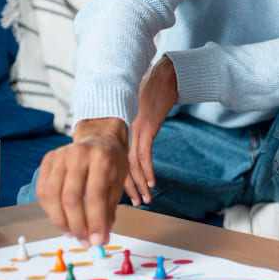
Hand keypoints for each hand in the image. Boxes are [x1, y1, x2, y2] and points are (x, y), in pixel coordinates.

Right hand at [35, 117, 128, 246]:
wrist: (99, 138)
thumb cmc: (111, 162)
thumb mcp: (119, 181)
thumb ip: (109, 210)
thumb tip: (100, 239)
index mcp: (102, 158)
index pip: (95, 195)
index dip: (94, 221)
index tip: (96, 240)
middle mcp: (79, 154)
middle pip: (70, 197)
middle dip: (77, 224)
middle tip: (84, 241)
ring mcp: (60, 155)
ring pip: (52, 196)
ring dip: (60, 221)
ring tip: (72, 233)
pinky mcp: (48, 159)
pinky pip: (42, 190)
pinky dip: (49, 209)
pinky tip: (61, 218)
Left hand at [126, 56, 177, 205]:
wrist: (164, 76)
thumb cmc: (151, 91)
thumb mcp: (137, 111)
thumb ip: (131, 127)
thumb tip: (129, 145)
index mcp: (117, 128)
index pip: (113, 160)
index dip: (117, 180)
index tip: (121, 195)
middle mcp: (122, 130)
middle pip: (120, 165)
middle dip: (126, 188)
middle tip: (134, 203)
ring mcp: (133, 129)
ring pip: (131, 163)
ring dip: (138, 184)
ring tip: (143, 198)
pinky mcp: (146, 127)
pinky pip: (144, 154)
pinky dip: (147, 170)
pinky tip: (151, 182)